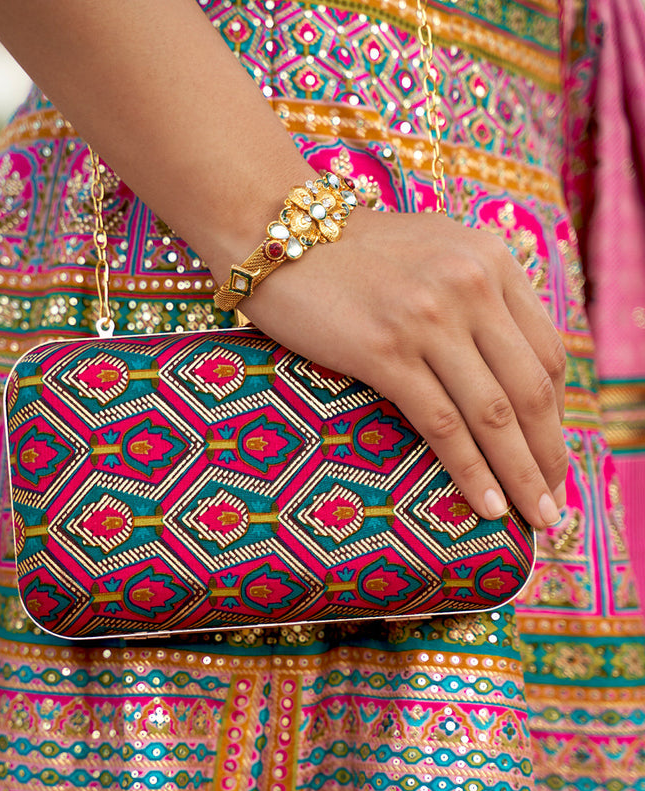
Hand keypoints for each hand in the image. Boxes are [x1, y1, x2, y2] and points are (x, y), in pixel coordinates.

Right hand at [244, 208, 567, 530]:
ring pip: (494, 413)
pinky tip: (485, 505)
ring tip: (535, 518)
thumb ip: (476, 293)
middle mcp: (471, 285)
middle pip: (531, 390)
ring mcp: (429, 318)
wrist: (277, 228)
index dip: (557, 416)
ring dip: (520, 475)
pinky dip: (470, 470)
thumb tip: (502, 360)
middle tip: (554, 505)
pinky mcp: (385, 350)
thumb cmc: (350, 251)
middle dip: (548, 456)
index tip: (552, 455)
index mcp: (491, 261)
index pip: (546, 354)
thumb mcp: (434, 253)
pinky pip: (443, 423)